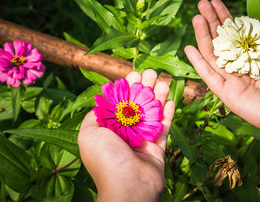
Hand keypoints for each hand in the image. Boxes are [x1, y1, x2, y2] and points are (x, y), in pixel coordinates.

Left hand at [78, 69, 174, 201]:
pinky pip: (164, 127)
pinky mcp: (158, 147)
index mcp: (109, 129)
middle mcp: (126, 132)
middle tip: (151, 72)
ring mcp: (143, 139)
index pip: (119, 103)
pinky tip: (171, 100)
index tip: (134, 74)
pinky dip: (168, 114)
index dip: (126, 88)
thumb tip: (101, 102)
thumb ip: (94, 116)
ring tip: (163, 81)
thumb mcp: (88, 133)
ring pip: (152, 113)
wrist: (128, 186)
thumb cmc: (106, 158)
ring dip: (158, 96)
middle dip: (144, 87)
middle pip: (137, 105)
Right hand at [185, 0, 259, 143]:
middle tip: (202, 4)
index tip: (217, 3)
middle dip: (212, 23)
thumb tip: (259, 25)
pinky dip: (198, 63)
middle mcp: (241, 69)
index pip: (236, 36)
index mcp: (254, 59)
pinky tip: (189, 47)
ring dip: (203, 37)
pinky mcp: (227, 94)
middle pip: (221, 43)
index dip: (227, 19)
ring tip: (197, 17)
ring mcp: (233, 82)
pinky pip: (209, 77)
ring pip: (212, 56)